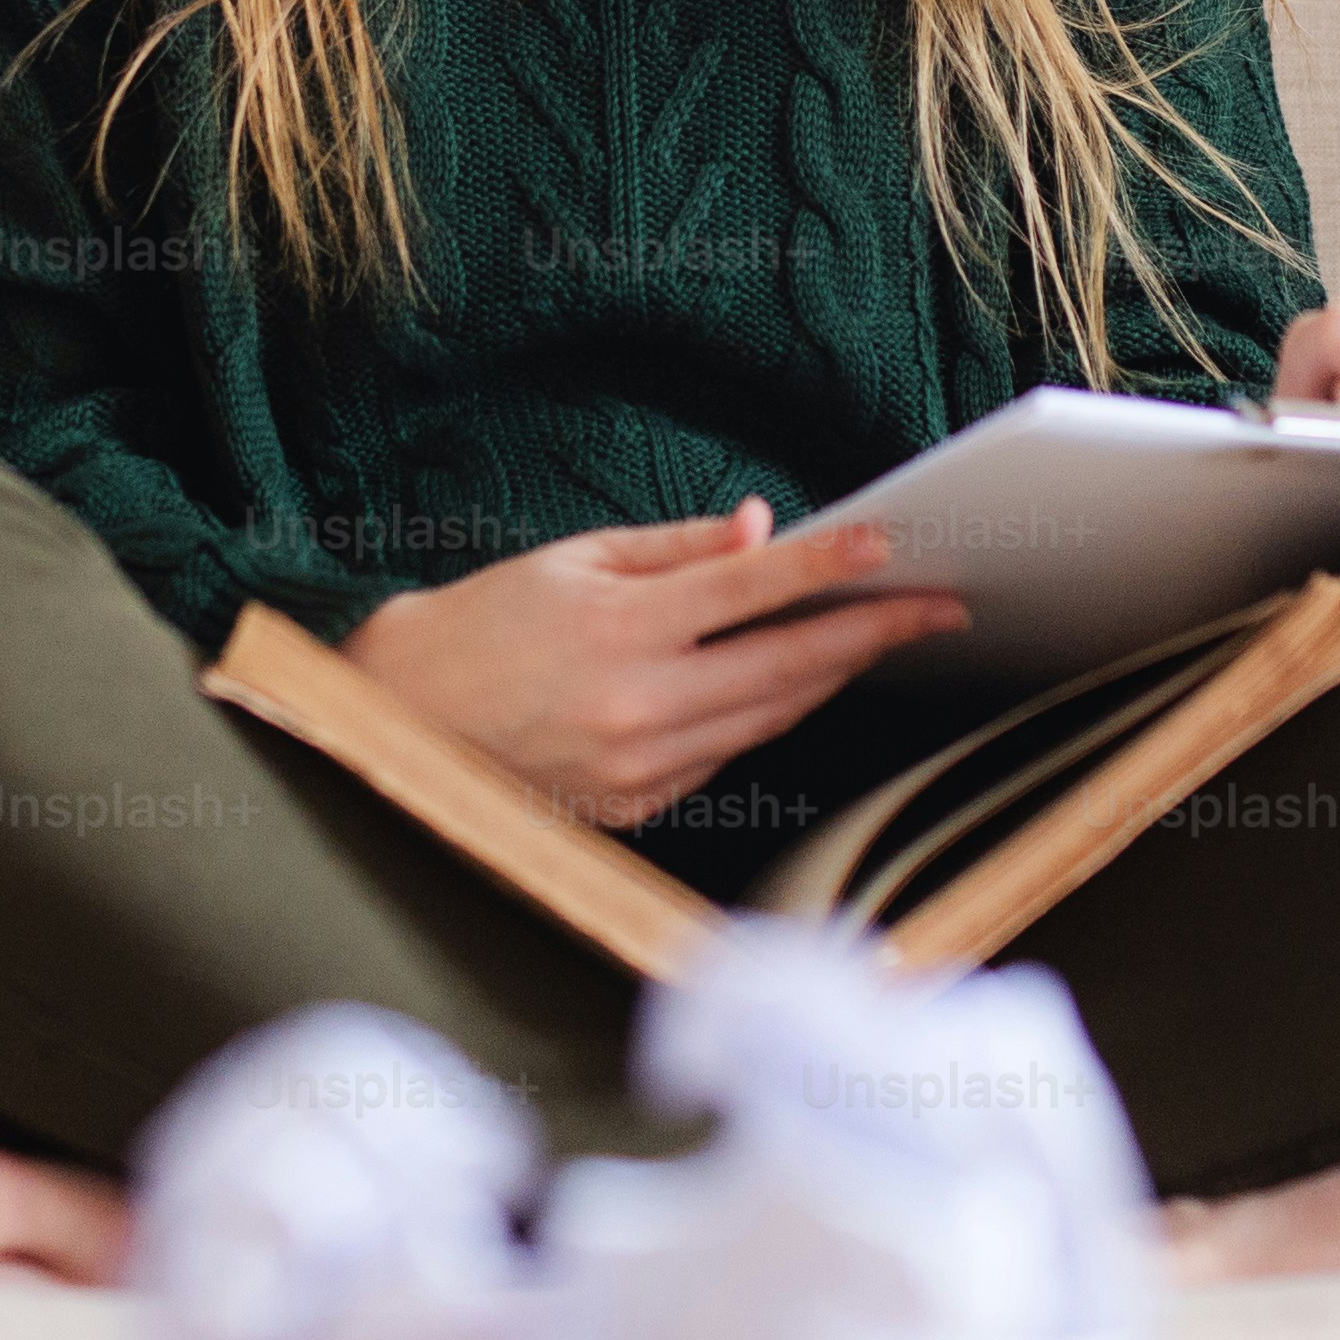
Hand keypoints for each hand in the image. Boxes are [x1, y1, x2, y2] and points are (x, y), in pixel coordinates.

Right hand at [340, 500, 965, 825]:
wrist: (404, 721)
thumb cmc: (484, 624)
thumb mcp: (572, 561)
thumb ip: (676, 549)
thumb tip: (763, 531)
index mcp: (618, 628)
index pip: (752, 587)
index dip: (829, 563)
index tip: (890, 543)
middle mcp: (637, 704)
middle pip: (787, 666)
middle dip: (870, 634)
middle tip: (936, 609)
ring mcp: (641, 766)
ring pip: (770, 718)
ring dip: (831, 676)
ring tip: (880, 639)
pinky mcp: (638, 807)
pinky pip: (727, 756)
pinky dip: (765, 716)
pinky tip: (794, 684)